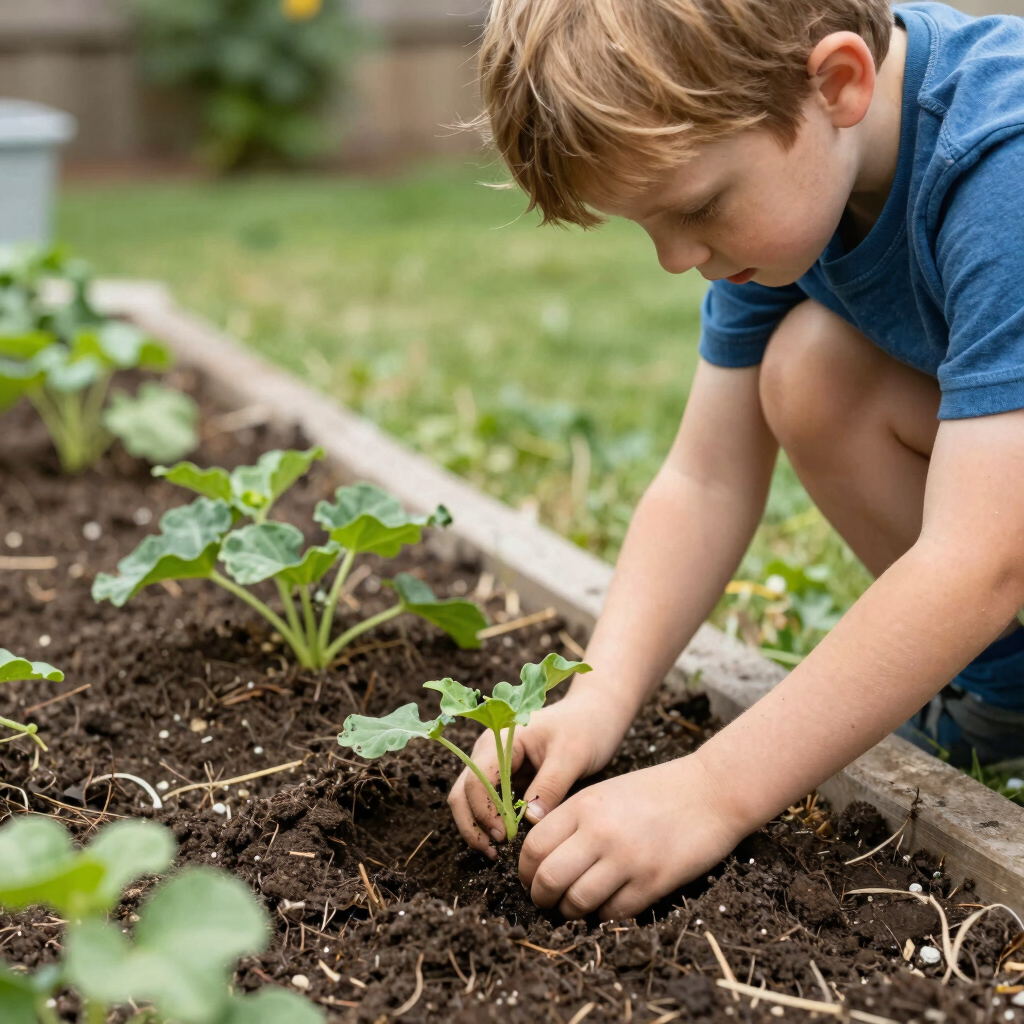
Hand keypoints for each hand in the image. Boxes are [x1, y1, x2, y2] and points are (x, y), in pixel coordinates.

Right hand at [447, 690, 628, 857]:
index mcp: (500, 740)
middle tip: (494, 852)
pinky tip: (509, 840)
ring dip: (478, 826)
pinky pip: (490, 803)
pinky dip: (493, 822)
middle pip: (463, 792)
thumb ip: (549, 787)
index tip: (504, 837)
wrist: (596, 714)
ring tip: (497, 852)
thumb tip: (529, 822)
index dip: (484, 812)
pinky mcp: (507, 778)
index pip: (476, 780)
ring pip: (470, 800)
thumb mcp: (572, 756)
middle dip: (472, 824)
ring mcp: (496, 765)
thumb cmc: (585, 728)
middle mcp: (490, 751)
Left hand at [519, 752, 741, 919]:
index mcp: (584, 806)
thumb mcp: (605, 793)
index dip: (524, 871)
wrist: (711, 792)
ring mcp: (627, 859)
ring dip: (569, 912)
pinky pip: (612, 914)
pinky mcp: (653, 882)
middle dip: (540, 898)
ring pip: (577, 902)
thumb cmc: (656, 791)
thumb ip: (574, 819)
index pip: (534, 847)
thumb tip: (542, 857)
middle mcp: (600, 832)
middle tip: (545, 901)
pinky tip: (606, 906)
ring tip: (573, 908)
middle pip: (548, 879)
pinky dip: (602, 916)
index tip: (530, 879)